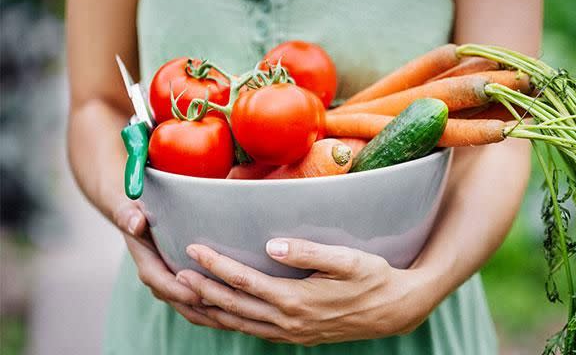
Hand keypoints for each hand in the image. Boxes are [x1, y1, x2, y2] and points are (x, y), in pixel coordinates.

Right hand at [112, 200, 229, 329]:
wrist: (138, 220)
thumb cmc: (138, 212)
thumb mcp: (131, 210)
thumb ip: (129, 216)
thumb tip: (135, 223)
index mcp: (148, 264)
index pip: (162, 283)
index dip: (180, 291)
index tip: (200, 295)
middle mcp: (160, 281)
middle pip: (181, 302)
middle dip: (203, 309)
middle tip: (229, 310)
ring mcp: (173, 287)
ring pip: (192, 309)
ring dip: (213, 315)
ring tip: (239, 316)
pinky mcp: (186, 286)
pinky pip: (201, 306)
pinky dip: (217, 312)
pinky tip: (239, 313)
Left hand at [175, 239, 438, 344]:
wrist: (395, 311)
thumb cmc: (373, 278)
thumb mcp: (348, 260)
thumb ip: (308, 252)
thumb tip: (272, 244)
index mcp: (296, 300)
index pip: (245, 281)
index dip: (216, 265)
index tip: (194, 248)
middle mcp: (288, 321)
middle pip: (234, 307)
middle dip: (202, 290)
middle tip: (175, 274)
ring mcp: (291, 333)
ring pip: (240, 324)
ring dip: (210, 311)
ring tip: (186, 296)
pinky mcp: (296, 336)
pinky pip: (254, 332)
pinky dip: (231, 322)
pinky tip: (221, 313)